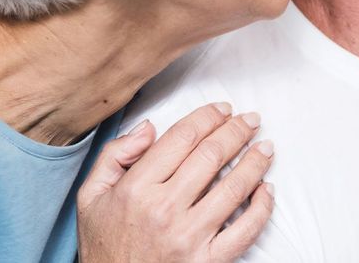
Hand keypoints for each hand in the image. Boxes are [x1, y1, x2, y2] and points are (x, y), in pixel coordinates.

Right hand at [77, 103, 274, 261]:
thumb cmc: (105, 246)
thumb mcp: (91, 197)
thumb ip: (114, 156)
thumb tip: (147, 128)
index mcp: (136, 189)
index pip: (182, 138)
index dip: (207, 117)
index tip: (222, 109)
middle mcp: (164, 210)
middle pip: (212, 156)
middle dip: (237, 131)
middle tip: (250, 121)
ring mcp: (189, 236)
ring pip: (234, 187)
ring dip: (255, 162)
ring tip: (265, 148)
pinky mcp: (208, 260)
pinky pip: (245, 230)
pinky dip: (262, 207)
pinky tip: (266, 190)